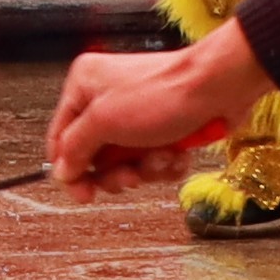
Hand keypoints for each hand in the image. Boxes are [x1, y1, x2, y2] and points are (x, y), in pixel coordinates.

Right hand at [45, 22, 277, 191]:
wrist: (218, 88)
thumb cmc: (163, 94)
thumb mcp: (105, 122)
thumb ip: (76, 149)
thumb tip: (61, 172)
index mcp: (84, 86)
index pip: (61, 137)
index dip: (70, 169)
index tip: (84, 194)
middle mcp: (106, 98)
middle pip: (96, 156)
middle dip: (118, 171)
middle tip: (130, 175)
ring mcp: (135, 114)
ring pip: (127, 162)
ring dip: (146, 167)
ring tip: (161, 155)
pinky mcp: (160, 128)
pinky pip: (152, 160)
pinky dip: (165, 163)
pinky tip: (177, 153)